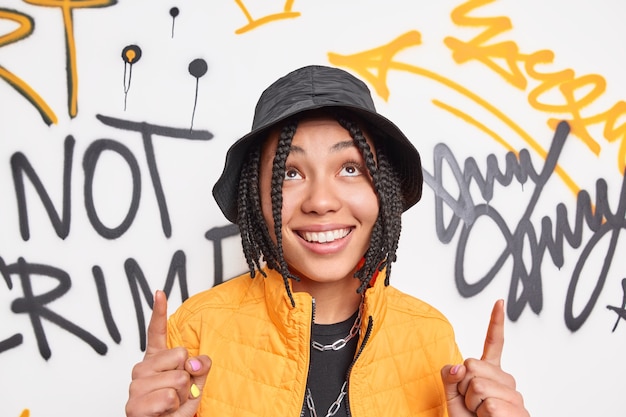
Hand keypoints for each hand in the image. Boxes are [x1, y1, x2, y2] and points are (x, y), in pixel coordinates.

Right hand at [126, 290, 211, 416]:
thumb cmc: (177, 409)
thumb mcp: (197, 384)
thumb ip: (201, 367)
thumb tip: (194, 361)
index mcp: (155, 360)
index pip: (156, 332)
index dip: (159, 311)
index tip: (160, 292)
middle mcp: (142, 369)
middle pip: (180, 355)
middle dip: (188, 376)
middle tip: (179, 393)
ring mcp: (136, 387)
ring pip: (178, 378)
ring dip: (183, 396)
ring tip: (172, 406)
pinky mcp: (135, 406)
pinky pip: (169, 397)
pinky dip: (176, 409)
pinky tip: (165, 414)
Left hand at [441, 300, 528, 415]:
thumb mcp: (452, 398)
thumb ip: (450, 377)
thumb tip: (458, 367)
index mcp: (491, 375)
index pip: (494, 344)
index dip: (495, 322)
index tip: (499, 301)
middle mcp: (506, 382)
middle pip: (472, 365)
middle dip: (462, 388)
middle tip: (472, 407)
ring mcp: (515, 397)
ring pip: (478, 386)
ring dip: (471, 405)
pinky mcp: (517, 412)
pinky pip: (488, 404)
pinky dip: (481, 415)